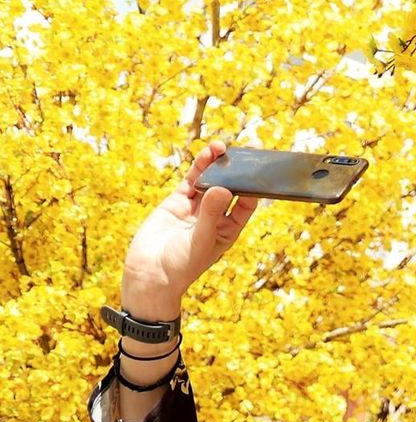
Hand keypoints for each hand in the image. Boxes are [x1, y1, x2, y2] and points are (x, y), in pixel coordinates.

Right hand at [122, 141, 257, 319]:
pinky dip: (198, 167)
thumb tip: (223, 188)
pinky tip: (207, 154)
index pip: (246, 205)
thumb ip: (211, 214)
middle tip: (249, 147)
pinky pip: (191, 181)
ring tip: (222, 146)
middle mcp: (214, 217)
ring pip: (209, 180)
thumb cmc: (181, 266)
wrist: (150, 275)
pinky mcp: (176, 203)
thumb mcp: (201, 241)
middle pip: (229, 188)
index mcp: (227, 230)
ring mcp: (195, 209)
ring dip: (216, 164)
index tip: (260, 169)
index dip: (254, 187)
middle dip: (237, 169)